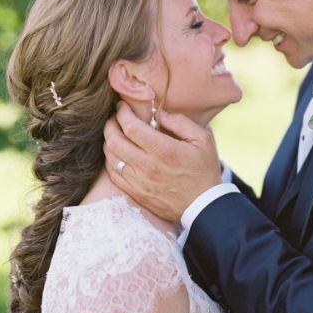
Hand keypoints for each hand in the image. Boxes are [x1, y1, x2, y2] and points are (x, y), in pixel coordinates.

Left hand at [103, 102, 221, 221]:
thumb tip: (159, 113)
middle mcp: (148, 166)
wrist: (204, 205)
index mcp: (164, 150)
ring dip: (108, 142)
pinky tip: (118, 154)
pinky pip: (113, 175)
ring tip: (115, 134)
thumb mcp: (203, 139)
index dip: (122, 113)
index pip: (131, 127)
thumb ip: (180, 122)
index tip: (122, 107)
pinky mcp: (136, 193)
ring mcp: (139, 182)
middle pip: (114, 141)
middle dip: (110, 125)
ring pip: (111, 157)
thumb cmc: (204, 170)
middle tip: (115, 118)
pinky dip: (111, 160)